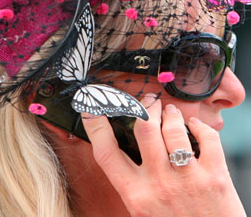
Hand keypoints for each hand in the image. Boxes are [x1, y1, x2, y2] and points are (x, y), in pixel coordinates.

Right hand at [81, 95, 245, 216]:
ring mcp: (188, 179)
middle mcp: (159, 184)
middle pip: (144, 128)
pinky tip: (194, 125)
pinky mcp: (215, 176)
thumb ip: (133, 185)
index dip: (95, 126)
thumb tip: (124, 150)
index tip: (93, 108)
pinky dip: (200, 126)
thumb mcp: (143, 213)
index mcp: (136, 196)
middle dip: (145, 107)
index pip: (107, 153)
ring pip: (173, 129)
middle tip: (148, 102)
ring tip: (170, 111)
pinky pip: (206, 138)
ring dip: (170, 114)